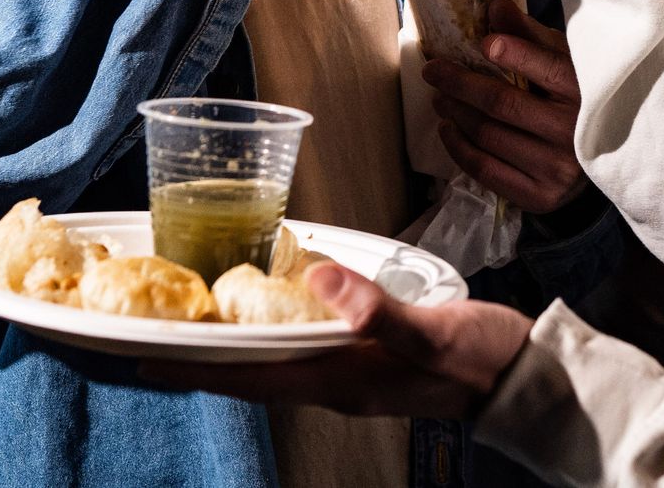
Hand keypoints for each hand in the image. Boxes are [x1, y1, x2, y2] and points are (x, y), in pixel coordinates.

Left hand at [139, 262, 532, 417]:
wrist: (525, 377)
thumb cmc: (482, 358)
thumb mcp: (435, 331)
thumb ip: (378, 311)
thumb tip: (318, 280)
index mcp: (340, 379)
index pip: (246, 376)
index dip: (190, 367)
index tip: (138, 357)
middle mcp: (333, 381)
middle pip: (244, 372)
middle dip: (192, 357)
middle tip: (139, 335)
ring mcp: (347, 372)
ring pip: (266, 361)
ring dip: (223, 346)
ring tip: (182, 323)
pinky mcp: (364, 356)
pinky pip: (297, 347)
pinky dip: (265, 331)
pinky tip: (260, 310)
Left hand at [423, 0, 587, 213]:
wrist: (607, 161)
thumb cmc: (576, 99)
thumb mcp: (564, 62)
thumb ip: (530, 35)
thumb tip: (495, 6)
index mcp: (584, 91)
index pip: (544, 66)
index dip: (510, 52)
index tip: (482, 44)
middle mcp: (572, 132)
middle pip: (502, 103)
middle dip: (459, 83)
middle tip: (433, 70)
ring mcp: (556, 169)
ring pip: (488, 136)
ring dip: (455, 113)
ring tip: (439, 98)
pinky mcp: (540, 196)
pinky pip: (485, 170)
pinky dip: (458, 147)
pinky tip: (448, 129)